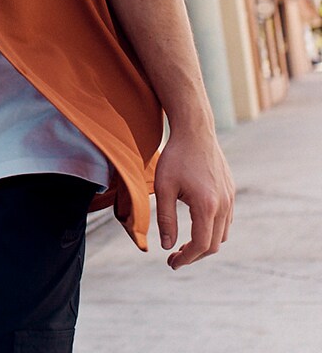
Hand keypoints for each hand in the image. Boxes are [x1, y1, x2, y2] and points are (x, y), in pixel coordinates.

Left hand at [154, 128, 234, 269]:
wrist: (195, 131)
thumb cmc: (175, 157)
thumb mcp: (163, 187)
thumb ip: (165, 218)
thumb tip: (167, 245)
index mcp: (207, 206)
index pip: (201, 245)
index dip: (186, 258)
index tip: (171, 264)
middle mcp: (224, 205)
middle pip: (214, 244)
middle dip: (194, 255)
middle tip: (174, 257)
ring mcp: (230, 198)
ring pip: (222, 234)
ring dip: (205, 244)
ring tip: (183, 245)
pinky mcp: (231, 192)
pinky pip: (225, 220)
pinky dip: (212, 230)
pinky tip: (196, 227)